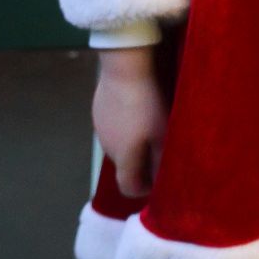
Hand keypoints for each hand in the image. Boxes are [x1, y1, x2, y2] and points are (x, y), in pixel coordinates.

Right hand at [92, 49, 166, 195]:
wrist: (123, 68)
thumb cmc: (147, 103)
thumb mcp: (162, 133)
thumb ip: (160, 161)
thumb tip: (161, 181)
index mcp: (123, 158)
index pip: (128, 188)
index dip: (143, 190)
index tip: (157, 180)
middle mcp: (107, 149)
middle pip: (124, 167)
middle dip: (141, 164)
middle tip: (159, 149)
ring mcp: (99, 130)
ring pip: (117, 147)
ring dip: (131, 145)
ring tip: (148, 127)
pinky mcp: (97, 112)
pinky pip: (112, 129)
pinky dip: (123, 128)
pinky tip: (135, 111)